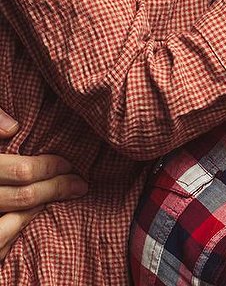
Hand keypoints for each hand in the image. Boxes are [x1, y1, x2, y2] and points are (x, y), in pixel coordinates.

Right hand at [0, 109, 88, 258]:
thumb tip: (13, 128)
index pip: (20, 172)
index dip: (50, 167)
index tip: (69, 163)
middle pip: (22, 197)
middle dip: (56, 189)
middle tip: (80, 184)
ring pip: (9, 225)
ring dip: (36, 212)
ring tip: (57, 199)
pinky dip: (13, 234)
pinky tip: (27, 219)